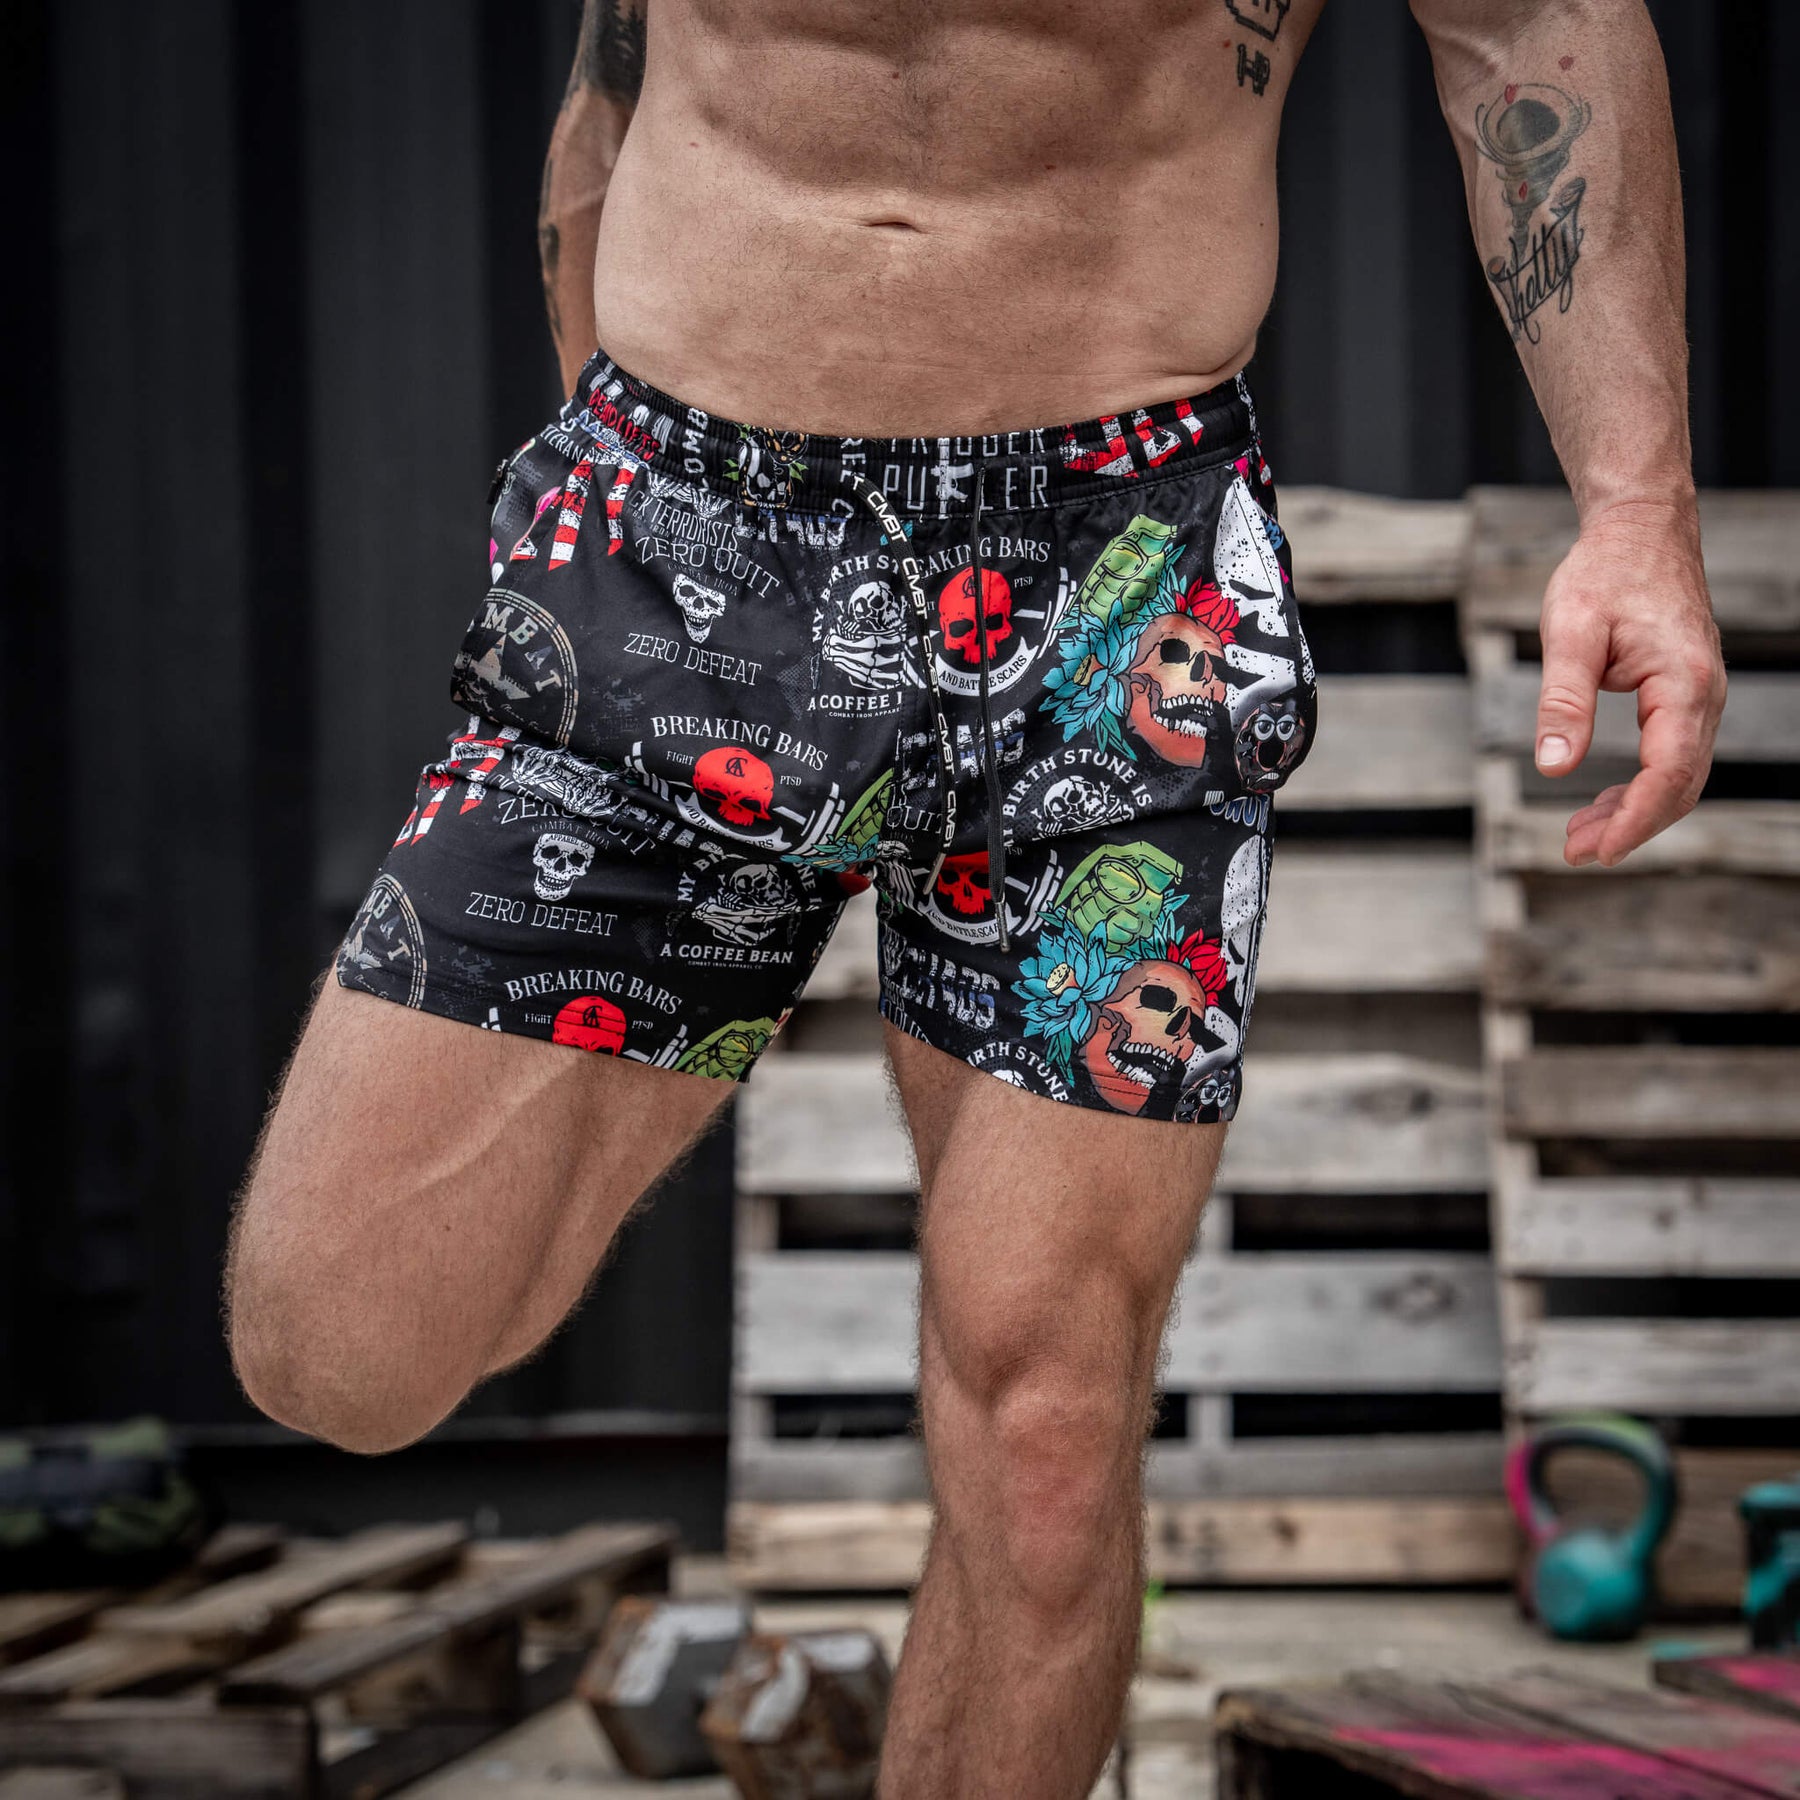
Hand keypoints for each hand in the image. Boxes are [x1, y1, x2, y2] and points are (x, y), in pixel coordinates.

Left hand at [1533, 500, 1725, 867]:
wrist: (1639, 530)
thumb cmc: (1604, 572)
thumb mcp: (1569, 630)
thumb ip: (1563, 700)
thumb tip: (1552, 767)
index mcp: (1684, 681)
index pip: (1669, 771)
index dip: (1635, 819)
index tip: (1598, 852)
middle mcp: (1704, 694)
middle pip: (1681, 785)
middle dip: (1631, 826)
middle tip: (1575, 853)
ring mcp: (1699, 698)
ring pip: (1678, 776)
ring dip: (1633, 813)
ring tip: (1578, 839)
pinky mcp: (1684, 697)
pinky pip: (1671, 756)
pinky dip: (1638, 788)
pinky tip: (1601, 805)